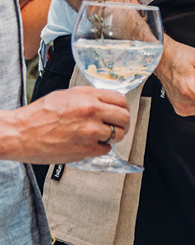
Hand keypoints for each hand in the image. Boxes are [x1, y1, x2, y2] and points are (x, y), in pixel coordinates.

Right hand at [6, 88, 130, 163]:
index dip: (123, 107)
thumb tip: (106, 102)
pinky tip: (89, 144)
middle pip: (125, 118)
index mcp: (87, 96)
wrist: (20, 134)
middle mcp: (92, 111)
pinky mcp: (86, 148)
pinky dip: (100, 148)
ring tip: (101, 136)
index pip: (121, 100)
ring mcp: (90, 131)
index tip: (121, 112)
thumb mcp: (65, 96)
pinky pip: (106, 149)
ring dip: (112, 137)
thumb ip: (89, 98)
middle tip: (117, 126)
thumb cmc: (38, 115)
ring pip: (119, 135)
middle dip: (123, 123)